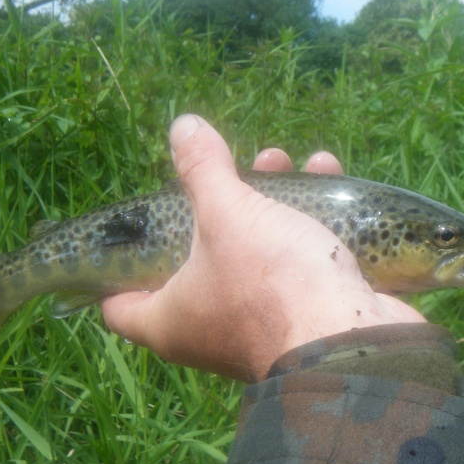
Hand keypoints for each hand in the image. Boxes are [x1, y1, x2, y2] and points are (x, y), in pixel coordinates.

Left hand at [101, 115, 424, 381]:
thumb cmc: (270, 283)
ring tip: (279, 160)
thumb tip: (182, 127)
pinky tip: (324, 176)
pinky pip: (293, 266)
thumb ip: (203, 171)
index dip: (111, 273)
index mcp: (170, 320)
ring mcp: (259, 327)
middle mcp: (207, 331)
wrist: (352, 337)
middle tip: (225, 172)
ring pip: (251, 258)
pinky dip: (306, 223)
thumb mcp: (228, 214)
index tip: (127, 234)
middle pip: (193, 265)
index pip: (117, 306)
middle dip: (212, 210)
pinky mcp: (304, 318)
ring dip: (266, 206)